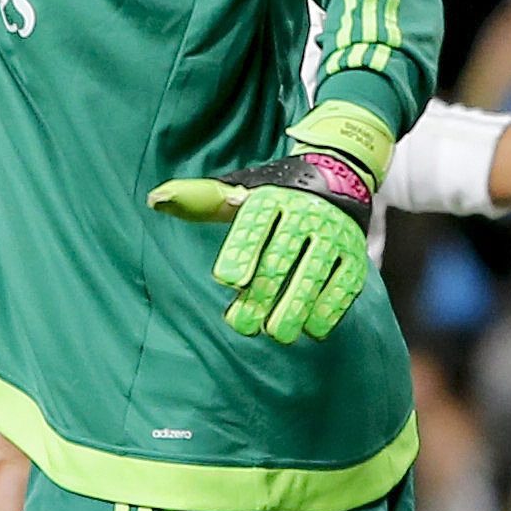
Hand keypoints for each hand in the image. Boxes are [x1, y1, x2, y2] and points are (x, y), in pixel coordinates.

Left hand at [151, 150, 376, 343]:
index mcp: (272, 198)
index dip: (242, 253)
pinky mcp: (355, 256)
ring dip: (296, 307)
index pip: (255, 225)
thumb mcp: (239, 194)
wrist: (337, 176)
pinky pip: (343, 285)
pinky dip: (329, 309)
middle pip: (281, 257)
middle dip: (262, 294)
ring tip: (276, 333)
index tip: (227, 281)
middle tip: (242, 325)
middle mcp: (306, 213)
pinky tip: (311, 329)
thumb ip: (201, 201)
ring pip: (314, 274)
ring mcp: (334, 235)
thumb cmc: (274, 197)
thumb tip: (156, 199)